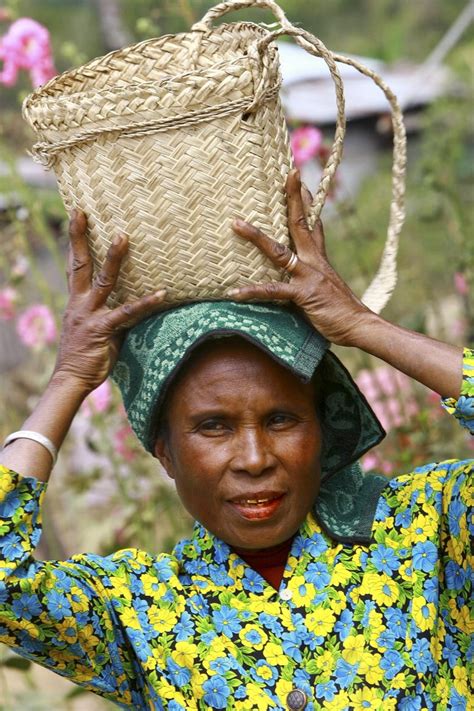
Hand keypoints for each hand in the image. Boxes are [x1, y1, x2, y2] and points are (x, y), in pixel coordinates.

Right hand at [52, 211, 165, 393]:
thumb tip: (135, 304)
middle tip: (84, 213)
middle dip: (80, 238)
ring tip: (123, 238)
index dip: (74, 241)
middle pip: (80, 264)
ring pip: (103, 281)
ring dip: (113, 259)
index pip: (75, 266)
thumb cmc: (86, 355)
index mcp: (76, 301)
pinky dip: (146, 302)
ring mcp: (90, 315)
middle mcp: (80, 303)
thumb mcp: (96, 328)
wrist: (72, 379)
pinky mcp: (103, 330)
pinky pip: (127, 312)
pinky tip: (162, 293)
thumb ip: (112, 312)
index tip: (76, 217)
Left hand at [229, 169, 373, 346]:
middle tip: (287, 173)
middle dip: (292, 198)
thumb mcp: (322, 290)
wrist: (359, 326)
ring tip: (236, 224)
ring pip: (278, 251)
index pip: (313, 223)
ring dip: (256, 237)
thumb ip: (305, 281)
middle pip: (300, 223)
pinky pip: (273, 291)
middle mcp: (314, 262)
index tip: (298, 179)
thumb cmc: (339, 313)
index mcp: (319, 259)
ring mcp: (309, 276)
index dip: (306, 201)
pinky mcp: (304, 294)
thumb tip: (288, 280)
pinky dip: (252, 291)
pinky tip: (234, 292)